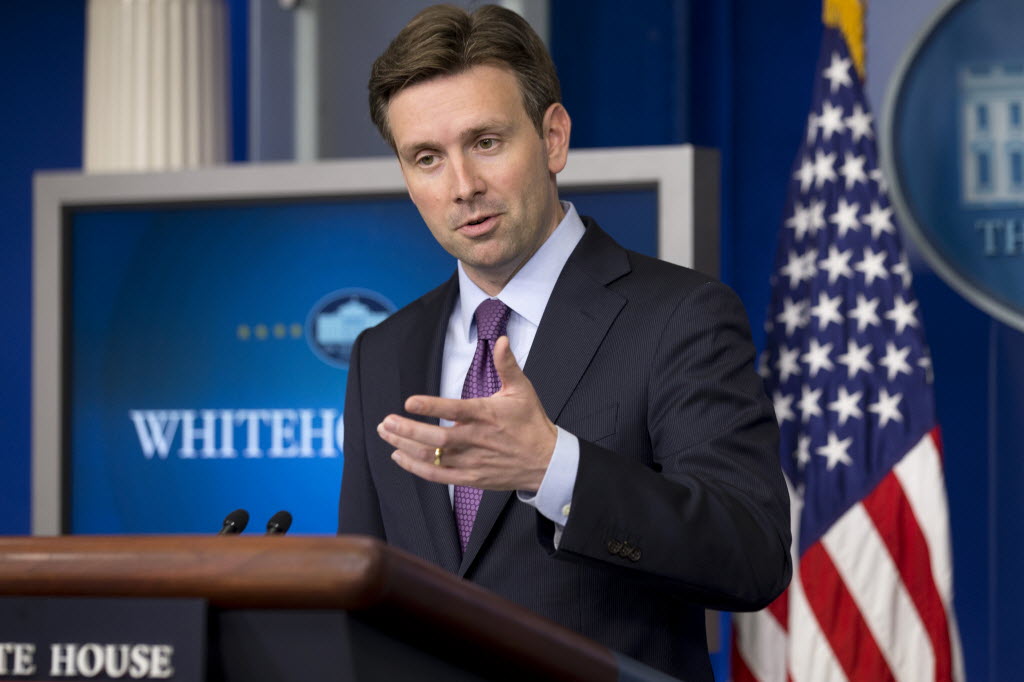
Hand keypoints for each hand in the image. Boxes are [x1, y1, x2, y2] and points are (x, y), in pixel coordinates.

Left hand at [377, 336, 557, 490]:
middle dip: (408, 430)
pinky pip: (438, 476)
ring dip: (405, 446)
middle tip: (385, 421)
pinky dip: (416, 468)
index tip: (408, 402)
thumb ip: (507, 365)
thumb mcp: (522, 390)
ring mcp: (473, 462)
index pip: (455, 410)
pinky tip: (399, 456)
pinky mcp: (471, 478)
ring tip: (385, 433)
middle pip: (437, 439)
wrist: (546, 462)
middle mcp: (477, 440)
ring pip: (433, 457)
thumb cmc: (531, 422)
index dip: (431, 406)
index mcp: (487, 415)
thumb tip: (500, 339)